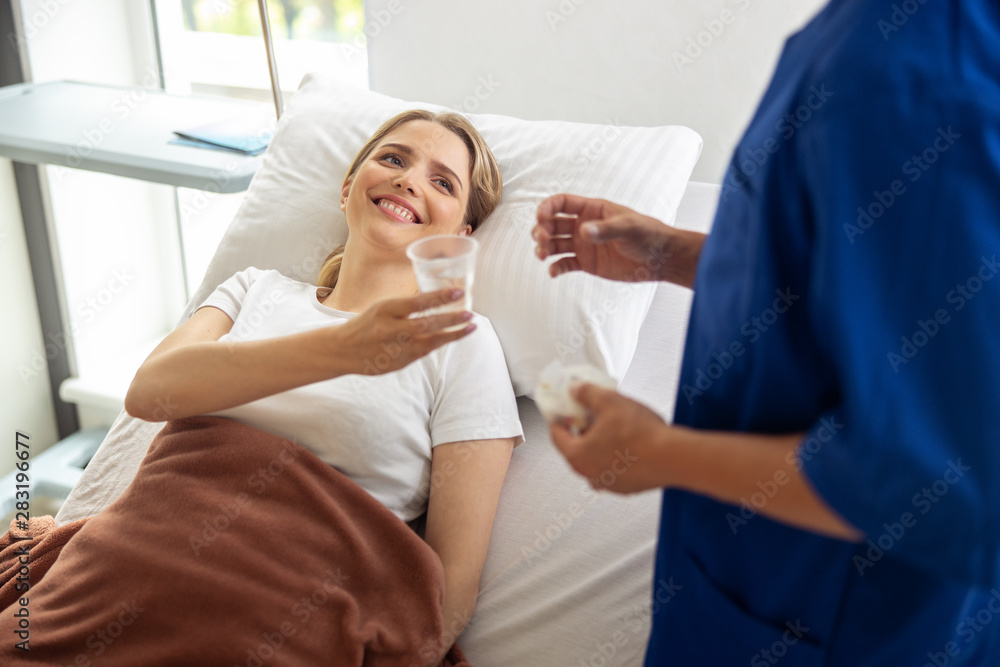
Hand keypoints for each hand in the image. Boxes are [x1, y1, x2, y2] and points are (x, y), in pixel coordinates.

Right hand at [333, 289, 475, 375]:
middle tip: (470, 313)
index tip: (458, 294)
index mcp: (385, 310)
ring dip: (453, 334)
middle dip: (452, 319)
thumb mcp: (382, 307)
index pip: (417, 302)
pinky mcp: (399, 363)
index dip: (439, 298)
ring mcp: (395, 349)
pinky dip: (439, 343)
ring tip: (471, 327)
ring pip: (430, 342)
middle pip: (427, 324)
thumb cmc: (367, 324)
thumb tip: (438, 298)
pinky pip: (424, 352)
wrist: (343, 350)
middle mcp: (391, 329)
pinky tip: (452, 337)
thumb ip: (407, 306)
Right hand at [532, 194, 672, 282]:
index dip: (546, 208)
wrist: (659, 259)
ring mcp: (583, 245)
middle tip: (542, 241)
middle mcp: (583, 225)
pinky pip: (564, 264)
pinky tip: (553, 272)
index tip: (540, 218)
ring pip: (554, 244)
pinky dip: (556, 268)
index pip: (561, 203)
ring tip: (543, 256)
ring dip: (544, 249)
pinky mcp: (586, 264)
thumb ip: (606, 229)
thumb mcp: (629, 227)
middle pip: (552, 224)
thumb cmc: (648, 235)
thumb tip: (583, 232)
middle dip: (541, 231)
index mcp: (592, 209)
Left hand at [549, 383, 670, 493]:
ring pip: (596, 459)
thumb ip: (587, 394)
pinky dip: (616, 456)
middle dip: (582, 429)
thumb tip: (576, 390)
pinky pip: (614, 468)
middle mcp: (589, 474)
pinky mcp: (627, 487)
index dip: (559, 418)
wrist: (673, 457)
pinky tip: (629, 442)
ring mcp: (609, 484)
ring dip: (600, 444)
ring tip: (613, 426)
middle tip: (591, 413)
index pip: (557, 435)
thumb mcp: (609, 401)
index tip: (563, 410)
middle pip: (576, 448)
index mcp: (577, 455)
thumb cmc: (640, 435)